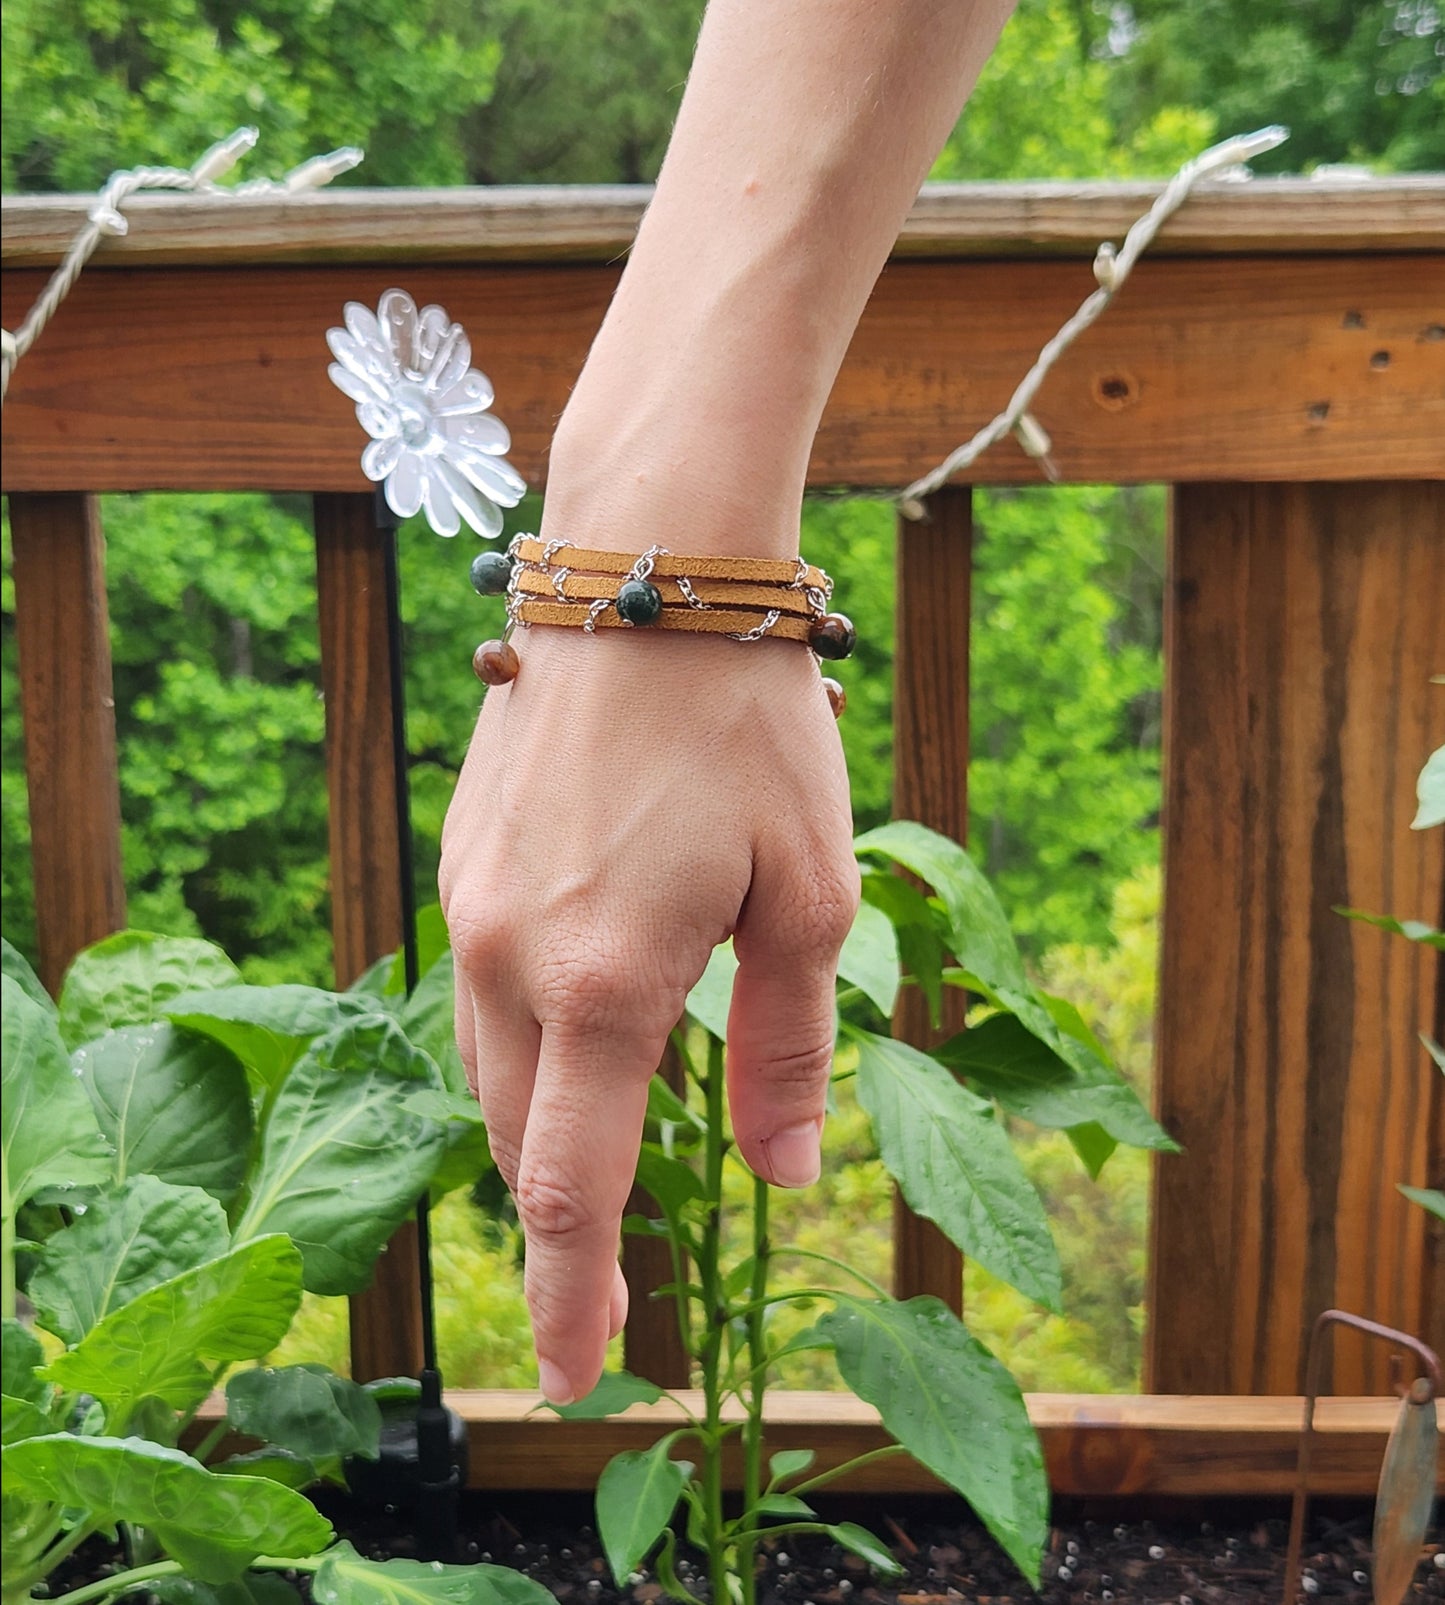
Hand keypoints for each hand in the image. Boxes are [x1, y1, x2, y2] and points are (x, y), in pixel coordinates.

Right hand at [439, 623, 857, 1403]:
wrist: (646, 576)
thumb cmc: (749, 729)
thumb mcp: (809, 896)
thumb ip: (790, 1050)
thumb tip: (787, 1175)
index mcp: (605, 985)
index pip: (571, 1188)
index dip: (577, 1294)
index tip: (577, 1378)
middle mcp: (511, 960)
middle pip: (518, 1141)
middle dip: (557, 1233)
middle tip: (599, 1302)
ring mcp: (471, 907)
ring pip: (488, 1069)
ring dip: (535, 1137)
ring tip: (582, 1182)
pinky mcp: (462, 861)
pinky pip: (476, 991)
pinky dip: (518, 1048)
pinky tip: (565, 1041)